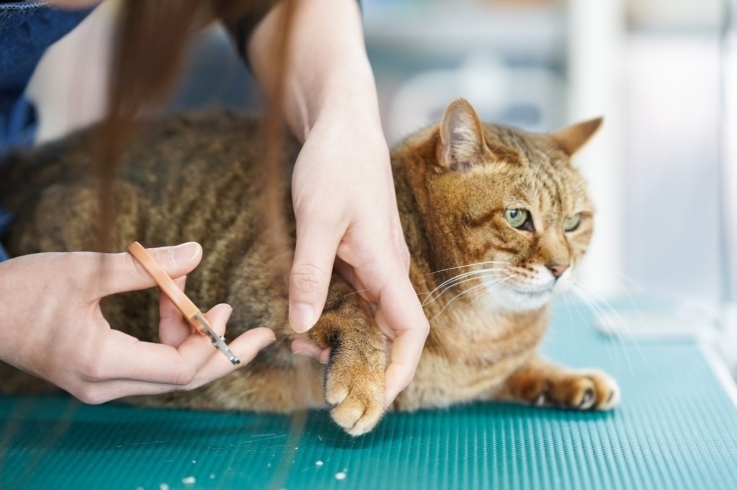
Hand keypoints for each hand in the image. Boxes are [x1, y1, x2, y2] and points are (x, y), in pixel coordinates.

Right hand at [0, 243, 274, 403]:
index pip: (178, 369)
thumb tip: (196, 252)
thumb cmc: (24, 289)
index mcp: (102, 363)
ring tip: (200, 300)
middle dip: (224, 355)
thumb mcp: (87, 271)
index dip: (210, 341)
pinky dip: (169, 337)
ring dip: (191, 338)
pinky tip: (173, 306)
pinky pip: (150, 363)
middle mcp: (104, 385)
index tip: (225, 308)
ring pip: (168, 372)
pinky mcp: (99, 374)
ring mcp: (101, 384)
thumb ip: (146, 267)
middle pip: (182, 380)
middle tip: (262, 337)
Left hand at [287, 109, 429, 405]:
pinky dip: (332, 314)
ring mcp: (371, 262)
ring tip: (304, 353)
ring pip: (367, 316)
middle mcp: (385, 269)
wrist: (342, 124)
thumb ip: (309, 273)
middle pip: (388, 332)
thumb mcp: (316, 218)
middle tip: (326, 385)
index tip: (377, 398)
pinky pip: (351, 295)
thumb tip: (302, 325)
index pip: (410, 330)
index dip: (401, 369)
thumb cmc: (336, 163)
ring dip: (344, 340)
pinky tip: (304, 320)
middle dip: (365, 364)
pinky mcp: (356, 254)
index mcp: (386, 264)